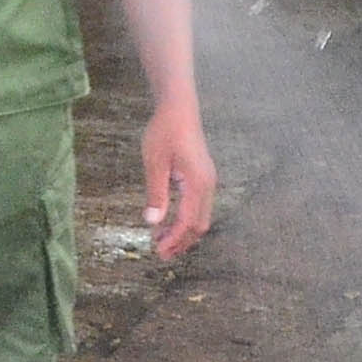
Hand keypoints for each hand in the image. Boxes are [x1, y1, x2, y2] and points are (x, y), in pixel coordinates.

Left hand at [142, 101, 216, 256]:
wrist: (179, 108)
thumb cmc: (165, 131)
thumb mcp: (155, 163)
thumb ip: (156, 193)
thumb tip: (153, 222)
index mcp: (198, 183)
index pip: (188, 221)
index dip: (174, 239)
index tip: (158, 250)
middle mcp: (208, 185)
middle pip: (199, 224)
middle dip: (181, 241)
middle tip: (160, 253)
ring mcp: (208, 181)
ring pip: (200, 217)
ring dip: (183, 232)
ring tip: (162, 241)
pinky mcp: (203, 177)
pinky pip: (198, 206)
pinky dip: (186, 219)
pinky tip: (169, 222)